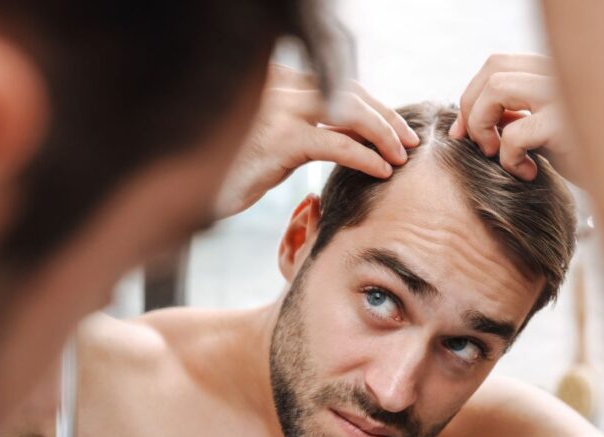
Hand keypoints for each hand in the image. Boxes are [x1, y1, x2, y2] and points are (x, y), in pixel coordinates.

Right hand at [215, 64, 418, 216]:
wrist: (195, 191)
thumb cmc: (234, 168)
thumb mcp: (269, 136)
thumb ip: (300, 122)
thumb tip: (345, 129)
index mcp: (275, 77)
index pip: (336, 81)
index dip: (371, 103)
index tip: (394, 126)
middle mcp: (276, 84)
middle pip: (348, 91)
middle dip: (384, 116)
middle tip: (408, 141)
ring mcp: (277, 110)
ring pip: (348, 112)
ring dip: (382, 134)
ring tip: (401, 157)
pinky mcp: (279, 142)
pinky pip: (337, 144)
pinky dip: (366, 157)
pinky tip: (382, 171)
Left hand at [450, 54, 582, 184]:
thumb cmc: (591, 161)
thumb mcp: (547, 134)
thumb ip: (517, 117)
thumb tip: (468, 120)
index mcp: (557, 71)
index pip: (498, 63)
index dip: (471, 96)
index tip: (465, 133)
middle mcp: (563, 73)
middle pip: (493, 67)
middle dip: (470, 108)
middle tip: (480, 146)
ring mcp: (565, 94)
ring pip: (496, 88)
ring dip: (482, 125)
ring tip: (498, 155)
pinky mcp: (566, 123)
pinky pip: (513, 132)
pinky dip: (508, 158)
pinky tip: (528, 174)